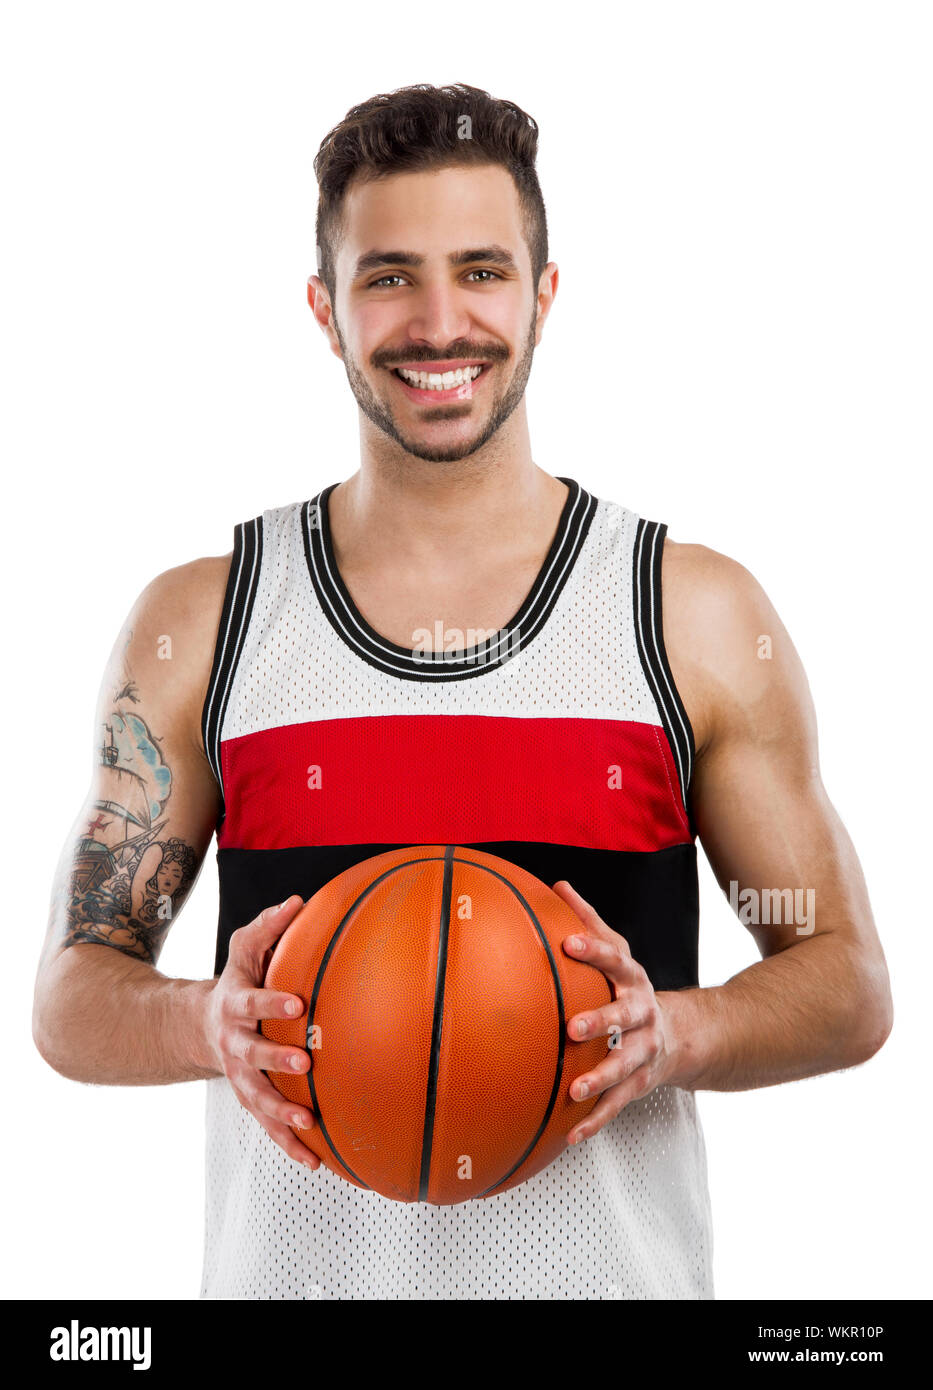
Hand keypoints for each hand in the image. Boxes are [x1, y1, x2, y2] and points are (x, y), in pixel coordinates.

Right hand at [203, 896, 319, 1170]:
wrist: (205, 1025)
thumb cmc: (238, 979)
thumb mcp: (245, 948)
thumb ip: (268, 926)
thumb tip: (299, 901)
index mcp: (234, 1005)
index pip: (252, 1002)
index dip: (272, 1003)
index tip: (297, 1003)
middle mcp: (234, 1045)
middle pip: (252, 1056)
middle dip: (276, 1062)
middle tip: (305, 1065)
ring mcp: (239, 1077)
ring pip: (257, 1100)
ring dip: (281, 1115)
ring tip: (309, 1124)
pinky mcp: (249, 1102)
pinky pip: (269, 1129)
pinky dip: (291, 1147)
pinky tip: (319, 1162)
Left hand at [553, 880, 672, 1144]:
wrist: (679, 1034)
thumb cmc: (630, 987)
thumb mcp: (617, 951)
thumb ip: (588, 921)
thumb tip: (558, 885)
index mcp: (633, 979)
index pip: (615, 959)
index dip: (593, 950)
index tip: (568, 943)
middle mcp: (643, 1013)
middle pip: (625, 1015)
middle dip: (601, 1021)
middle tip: (573, 1027)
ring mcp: (644, 1050)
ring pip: (625, 1065)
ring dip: (600, 1077)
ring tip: (574, 1088)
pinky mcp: (640, 1083)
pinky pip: (618, 1104)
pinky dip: (595, 1120)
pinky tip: (571, 1133)